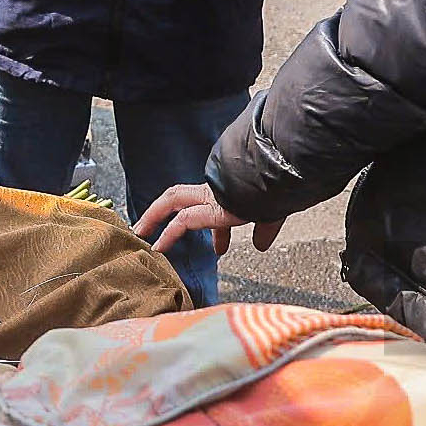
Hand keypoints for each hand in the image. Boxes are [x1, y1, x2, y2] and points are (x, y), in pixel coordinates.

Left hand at [133, 183, 282, 256]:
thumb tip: (261, 245)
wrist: (285, 176)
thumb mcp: (271, 214)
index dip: (214, 230)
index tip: (219, 248)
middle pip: (179, 195)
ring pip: (173, 200)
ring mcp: (212, 195)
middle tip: (147, 228)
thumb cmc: (279, 190)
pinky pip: (183, 220)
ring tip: (141, 233)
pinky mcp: (213, 207)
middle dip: (160, 211)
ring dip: (153, 216)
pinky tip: (159, 247)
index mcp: (228, 190)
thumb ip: (264, 229)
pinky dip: (169, 234)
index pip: (209, 205)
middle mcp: (216, 190)